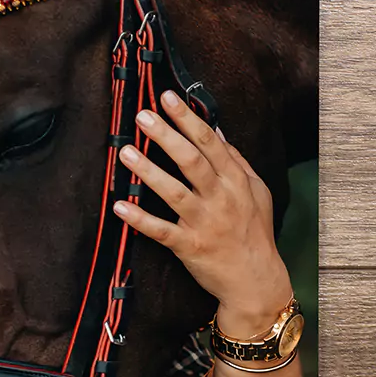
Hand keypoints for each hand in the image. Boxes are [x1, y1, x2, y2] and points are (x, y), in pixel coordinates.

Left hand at [113, 89, 292, 335]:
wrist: (256, 279)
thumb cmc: (253, 232)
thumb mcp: (256, 192)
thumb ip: (235, 161)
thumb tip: (216, 131)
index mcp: (235, 181)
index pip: (210, 142)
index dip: (187, 119)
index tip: (167, 97)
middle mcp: (221, 198)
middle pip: (191, 161)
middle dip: (166, 136)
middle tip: (143, 116)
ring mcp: (204, 222)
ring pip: (173, 192)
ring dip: (148, 171)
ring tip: (125, 152)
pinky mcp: (189, 246)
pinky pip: (161, 231)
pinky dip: (140, 220)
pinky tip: (119, 207)